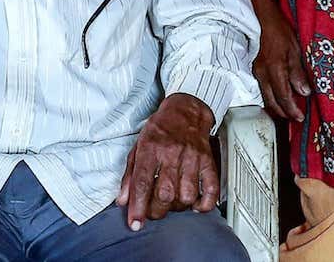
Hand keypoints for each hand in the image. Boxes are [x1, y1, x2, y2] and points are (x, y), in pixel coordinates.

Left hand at [117, 93, 219, 228]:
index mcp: (151, 149)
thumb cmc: (160, 129)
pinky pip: (210, 189)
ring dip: (177, 207)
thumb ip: (129, 176)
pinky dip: (203, 204)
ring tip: (171, 204)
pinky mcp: (207, 162)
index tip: (135, 223)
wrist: (185, 111)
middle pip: (164, 194)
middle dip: (156, 211)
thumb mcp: (137, 147)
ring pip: (186, 195)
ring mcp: (192, 158)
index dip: (137, 207)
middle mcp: (172, 154)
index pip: (142, 183)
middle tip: (152, 212)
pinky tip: (194, 205)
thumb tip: (123, 201)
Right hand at [252, 5, 311, 120]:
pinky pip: (262, 88)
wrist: (264, 18)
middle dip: (283, 113)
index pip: (283, 97)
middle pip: (271, 101)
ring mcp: (256, 71)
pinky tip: (278, 97)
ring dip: (276, 106)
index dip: (292, 109)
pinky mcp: (255, 69)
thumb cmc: (281, 31)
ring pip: (265, 96)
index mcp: (274, 70)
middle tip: (295, 117)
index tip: (300, 117)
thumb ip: (298, 73)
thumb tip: (304, 92)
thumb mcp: (295, 50)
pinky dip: (271, 96)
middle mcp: (262, 74)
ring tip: (288, 110)